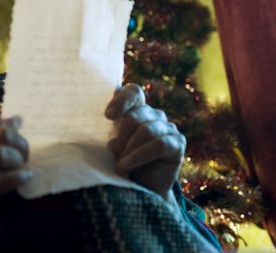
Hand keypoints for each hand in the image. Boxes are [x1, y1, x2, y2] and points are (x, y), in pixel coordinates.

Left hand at [105, 84, 185, 199]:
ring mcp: (167, 128)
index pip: (133, 92)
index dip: (121, 100)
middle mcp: (152, 115)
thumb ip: (107, 134)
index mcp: (135, 110)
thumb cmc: (121, 164)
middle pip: (134, 116)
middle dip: (121, 138)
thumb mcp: (110, 146)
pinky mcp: (177, 143)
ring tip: (120, 167)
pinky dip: (140, 155)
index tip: (108, 116)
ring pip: (146, 130)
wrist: (141, 190)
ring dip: (129, 151)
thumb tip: (105, 135)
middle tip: (113, 155)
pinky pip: (159, 144)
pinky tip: (127, 165)